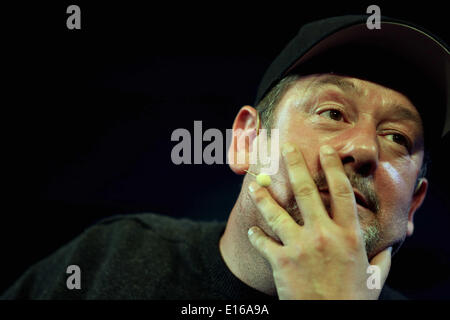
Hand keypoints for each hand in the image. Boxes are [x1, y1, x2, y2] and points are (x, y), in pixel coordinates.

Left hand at [247, 143, 391, 299]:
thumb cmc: (353, 301)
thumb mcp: (374, 279)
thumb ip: (381, 260)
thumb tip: (388, 250)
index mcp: (348, 236)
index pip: (341, 193)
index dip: (333, 168)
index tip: (326, 151)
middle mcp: (324, 235)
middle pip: (307, 192)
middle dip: (295, 166)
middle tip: (286, 148)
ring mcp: (300, 247)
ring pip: (277, 213)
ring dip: (263, 197)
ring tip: (253, 185)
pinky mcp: (281, 262)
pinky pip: (264, 243)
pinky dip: (256, 236)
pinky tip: (251, 231)